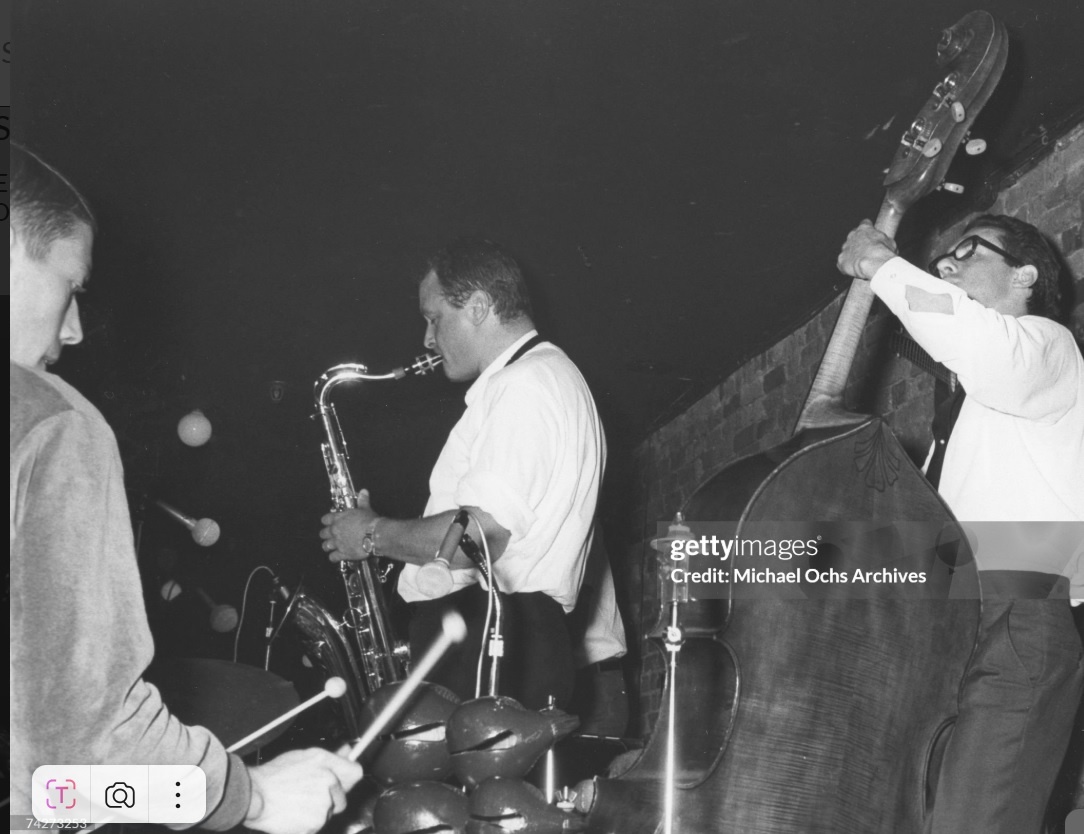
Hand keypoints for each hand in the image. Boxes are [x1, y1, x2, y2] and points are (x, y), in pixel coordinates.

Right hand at [244, 746, 362, 833]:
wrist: (254, 796)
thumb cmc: (275, 775)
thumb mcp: (305, 756)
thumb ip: (332, 756)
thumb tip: (348, 751)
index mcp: (328, 768)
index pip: (356, 773)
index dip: (349, 776)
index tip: (343, 778)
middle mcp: (329, 789)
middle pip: (342, 798)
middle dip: (331, 797)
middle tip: (309, 793)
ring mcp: (322, 810)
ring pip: (328, 813)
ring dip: (318, 810)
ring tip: (297, 802)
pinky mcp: (313, 827)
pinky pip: (316, 826)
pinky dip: (307, 822)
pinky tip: (293, 813)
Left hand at [320, 489, 378, 560]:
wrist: (374, 535)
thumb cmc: (369, 521)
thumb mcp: (365, 508)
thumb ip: (362, 501)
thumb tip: (364, 492)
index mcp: (338, 518)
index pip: (325, 519)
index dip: (326, 521)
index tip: (329, 522)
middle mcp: (335, 531)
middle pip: (323, 534)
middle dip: (326, 535)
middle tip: (330, 536)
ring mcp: (337, 543)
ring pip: (325, 546)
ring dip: (328, 546)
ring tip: (331, 547)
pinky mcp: (342, 553)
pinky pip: (333, 557)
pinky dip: (334, 557)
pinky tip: (337, 556)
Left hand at [837, 219, 897, 280]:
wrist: (874, 263)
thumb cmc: (883, 252)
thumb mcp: (890, 242)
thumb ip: (884, 241)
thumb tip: (886, 244)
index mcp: (864, 228)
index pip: (864, 224)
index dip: (868, 229)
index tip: (870, 234)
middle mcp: (852, 235)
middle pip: (853, 237)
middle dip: (858, 243)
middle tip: (866, 251)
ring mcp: (845, 248)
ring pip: (847, 250)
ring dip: (852, 255)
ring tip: (861, 263)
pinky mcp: (841, 259)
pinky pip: (842, 263)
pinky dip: (847, 267)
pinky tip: (855, 270)